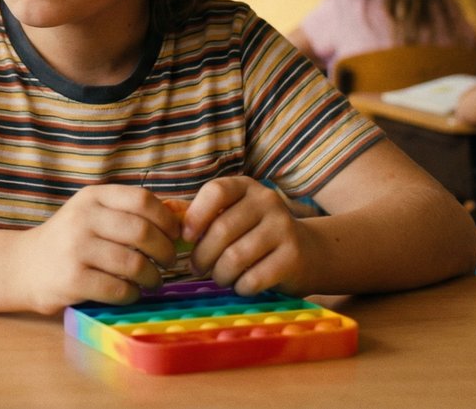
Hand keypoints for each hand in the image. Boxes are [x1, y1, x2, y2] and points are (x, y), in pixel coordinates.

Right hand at [9, 185, 181, 314]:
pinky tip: (129, 293)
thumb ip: (130, 212)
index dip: (166, 220)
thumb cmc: (70, 240)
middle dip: (165, 251)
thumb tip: (183, 214)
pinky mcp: (72, 280)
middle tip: (169, 263)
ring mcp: (75, 249)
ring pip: (134, 264)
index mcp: (92, 197)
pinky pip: (118, 289)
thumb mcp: (94, 214)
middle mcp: (82, 218)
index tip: (175, 235)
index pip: (142, 199)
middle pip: (142, 232)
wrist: (24, 266)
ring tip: (152, 282)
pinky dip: (132, 294)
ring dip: (152, 277)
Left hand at [182, 177, 315, 296]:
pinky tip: (241, 285)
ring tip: (220, 277)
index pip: (216, 192)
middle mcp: (267, 201)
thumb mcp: (233, 215)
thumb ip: (203, 215)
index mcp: (246, 187)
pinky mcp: (293, 257)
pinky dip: (240, 287)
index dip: (195, 216)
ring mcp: (283, 228)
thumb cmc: (256, 234)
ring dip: (220, 274)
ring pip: (235, 257)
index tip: (185, 237)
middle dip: (202, 255)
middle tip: (197, 268)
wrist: (309, 252)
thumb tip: (166, 218)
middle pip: (222, 230)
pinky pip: (253, 278)